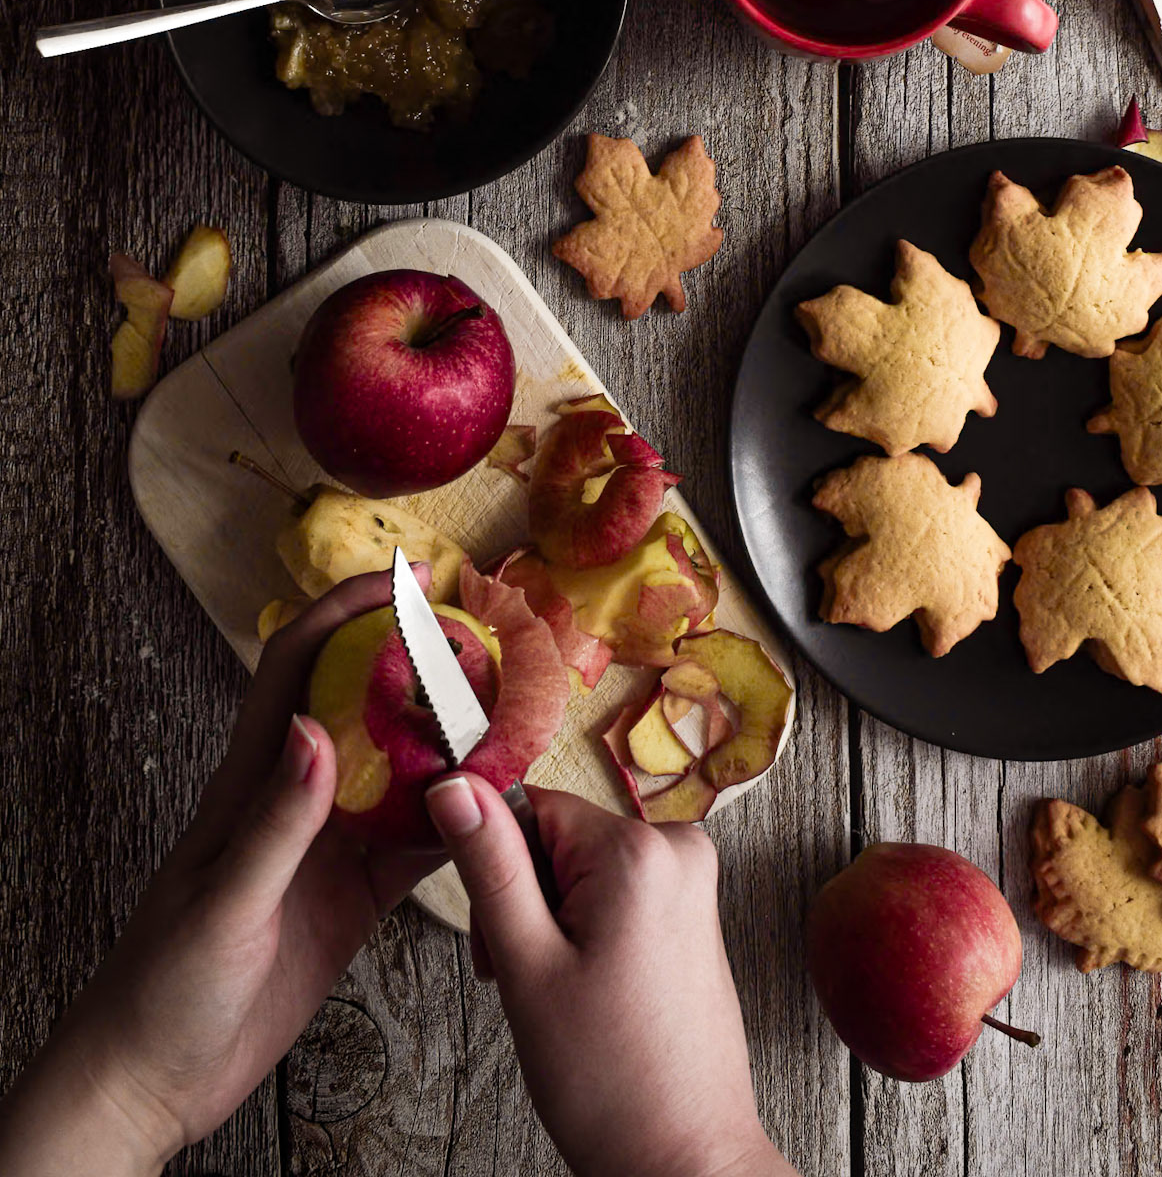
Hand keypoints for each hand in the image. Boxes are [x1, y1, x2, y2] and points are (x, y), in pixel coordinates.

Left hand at [0, 568, 443, 1173]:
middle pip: (365, 704)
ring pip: (401, 773)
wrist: (156, 1077)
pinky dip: (455, 826)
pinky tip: (493, 817)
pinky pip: (415, 846)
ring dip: (449, 746)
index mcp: (251, 780)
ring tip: (509, 723)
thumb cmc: (164, 985)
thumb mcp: (223, 902)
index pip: (299, 664)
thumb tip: (313, 728)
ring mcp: (328, 847)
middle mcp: (297, 799)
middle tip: (485, 645)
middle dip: (418, 664)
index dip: (347, 609)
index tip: (408, 580)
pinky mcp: (353, 898)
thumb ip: (274, 821)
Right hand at [427, 774, 795, 1176]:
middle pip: (558, 839)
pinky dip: (588, 935)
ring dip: (553, 924)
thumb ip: (489, 864)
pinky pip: (615, 894)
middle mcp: (680, 848)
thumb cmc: (611, 1082)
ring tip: (562, 995)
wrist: (683, 1161)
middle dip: (527, 904)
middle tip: (530, 980)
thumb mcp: (528, 965)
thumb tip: (454, 783)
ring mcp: (693, 882)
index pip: (530, 808)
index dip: (499, 871)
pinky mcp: (693, 912)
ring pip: (582, 869)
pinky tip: (591, 992)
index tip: (504, 938)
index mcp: (640, 850)